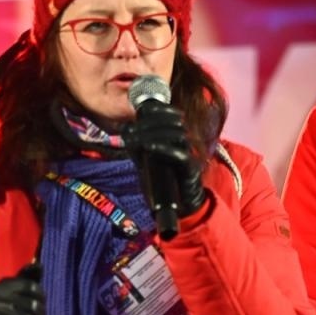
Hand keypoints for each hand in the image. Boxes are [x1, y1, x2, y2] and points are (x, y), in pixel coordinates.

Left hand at [125, 102, 206, 217]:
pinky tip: (149, 147)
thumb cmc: (162, 181)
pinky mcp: (191, 168)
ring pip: (177, 135)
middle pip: (174, 122)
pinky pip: (180, 155)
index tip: (143, 109)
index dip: (160, 109)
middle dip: (151, 122)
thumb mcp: (146, 159)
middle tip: (133, 128)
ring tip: (138, 138)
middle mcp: (185, 142)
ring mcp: (189, 154)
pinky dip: (164, 149)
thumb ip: (138, 145)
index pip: (171, 115)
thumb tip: (124, 129)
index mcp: (176, 136)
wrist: (179, 205)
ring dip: (155, 134)